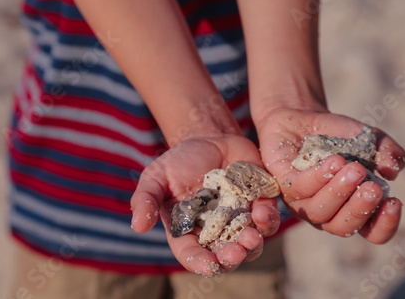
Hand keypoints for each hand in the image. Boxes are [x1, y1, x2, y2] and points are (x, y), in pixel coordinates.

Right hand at [130, 134, 280, 275]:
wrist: (209, 138)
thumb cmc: (179, 161)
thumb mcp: (156, 176)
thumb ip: (146, 199)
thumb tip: (137, 226)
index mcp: (188, 231)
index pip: (193, 255)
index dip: (201, 263)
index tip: (209, 266)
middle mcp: (216, 232)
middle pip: (225, 257)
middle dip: (231, 259)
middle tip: (235, 252)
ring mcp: (239, 220)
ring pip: (251, 246)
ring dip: (253, 246)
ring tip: (252, 238)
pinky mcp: (259, 205)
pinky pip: (267, 220)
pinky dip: (267, 220)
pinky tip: (261, 212)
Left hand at [255, 107, 404, 243]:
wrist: (302, 118)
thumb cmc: (337, 136)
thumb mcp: (369, 139)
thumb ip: (387, 152)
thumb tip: (393, 171)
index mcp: (352, 207)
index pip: (372, 232)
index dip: (385, 225)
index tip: (395, 201)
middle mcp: (327, 211)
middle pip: (343, 228)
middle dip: (360, 209)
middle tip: (373, 188)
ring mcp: (303, 202)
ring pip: (320, 212)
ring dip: (340, 192)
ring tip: (354, 168)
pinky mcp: (285, 185)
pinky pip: (301, 189)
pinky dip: (319, 177)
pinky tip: (334, 161)